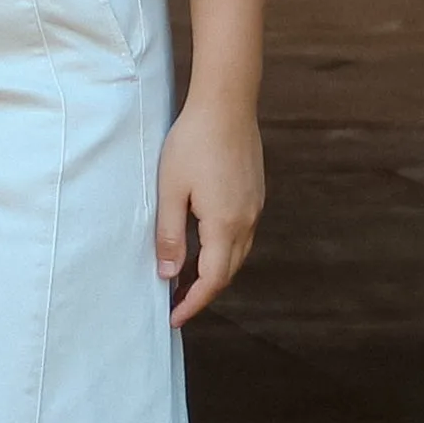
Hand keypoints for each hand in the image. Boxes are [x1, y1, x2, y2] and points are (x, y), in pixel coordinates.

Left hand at [155, 91, 262, 326]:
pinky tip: (204, 246)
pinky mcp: (255, 194)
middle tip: (175, 305)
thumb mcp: (171, 190)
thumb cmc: (193, 141)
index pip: (212, 280)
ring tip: (186, 279)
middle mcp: (247, 221)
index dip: (193, 303)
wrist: (227, 103)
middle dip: (203, 293)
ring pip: (237, 254)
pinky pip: (241, 235)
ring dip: (214, 271)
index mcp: (225, 224)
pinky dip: (223, 250)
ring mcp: (255, 207)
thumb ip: (170, 234)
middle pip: (228, 272)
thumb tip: (168, 274)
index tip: (174, 319)